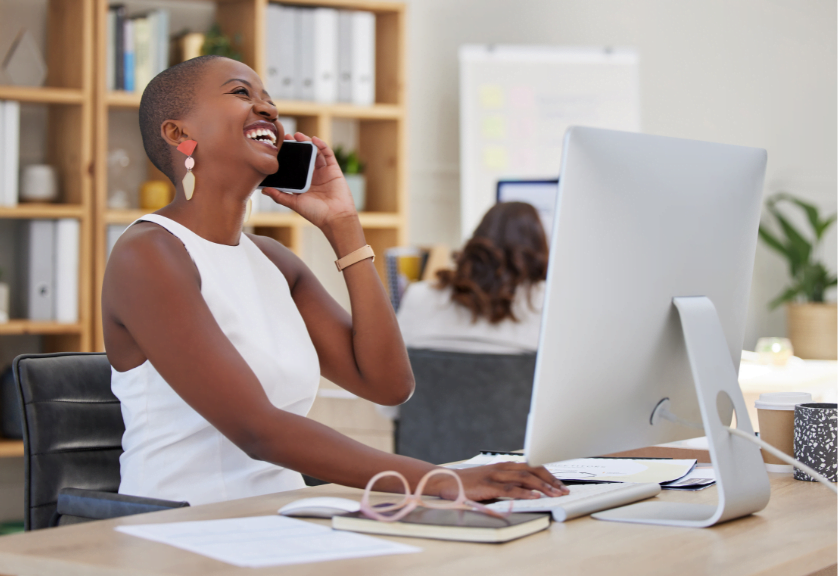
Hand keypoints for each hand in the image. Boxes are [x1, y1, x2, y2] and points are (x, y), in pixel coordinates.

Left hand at [262, 133, 356, 229]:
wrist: (335, 218)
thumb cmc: (315, 213)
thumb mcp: (294, 203)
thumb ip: (280, 196)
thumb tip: (264, 190)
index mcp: (303, 183)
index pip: (294, 166)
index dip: (287, 156)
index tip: (278, 148)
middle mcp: (313, 176)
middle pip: (304, 157)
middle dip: (296, 146)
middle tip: (286, 137)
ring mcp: (324, 172)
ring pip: (315, 153)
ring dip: (307, 143)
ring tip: (299, 135)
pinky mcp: (334, 170)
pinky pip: (328, 154)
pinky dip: (322, 145)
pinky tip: (314, 139)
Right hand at [431, 462, 568, 501]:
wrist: (447, 481)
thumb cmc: (470, 483)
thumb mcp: (493, 480)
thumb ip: (509, 483)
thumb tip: (529, 491)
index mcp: (505, 465)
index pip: (533, 466)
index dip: (549, 474)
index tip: (561, 484)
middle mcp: (503, 467)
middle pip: (532, 471)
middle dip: (550, 480)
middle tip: (563, 490)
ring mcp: (495, 475)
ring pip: (524, 478)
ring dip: (542, 486)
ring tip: (555, 494)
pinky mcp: (488, 485)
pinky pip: (509, 489)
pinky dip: (524, 493)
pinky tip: (534, 496)